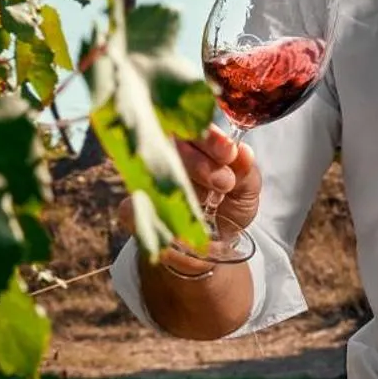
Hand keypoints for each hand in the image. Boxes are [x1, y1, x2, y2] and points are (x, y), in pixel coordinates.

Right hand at [114, 126, 261, 240]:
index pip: (194, 129)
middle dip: (201, 163)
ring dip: (182, 186)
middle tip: (224, 183)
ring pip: (152, 171)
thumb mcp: (245, 192)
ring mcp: (145, 180)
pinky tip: (173, 221)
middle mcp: (166, 156)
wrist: (209, 249)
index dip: (211, 138)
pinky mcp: (131, 209)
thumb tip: (243, 152)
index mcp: (194, 145)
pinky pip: (131, 205)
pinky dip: (153, 209)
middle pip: (171, 146)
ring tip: (211, 198)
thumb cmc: (227, 210)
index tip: (228, 152)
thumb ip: (246, 172)